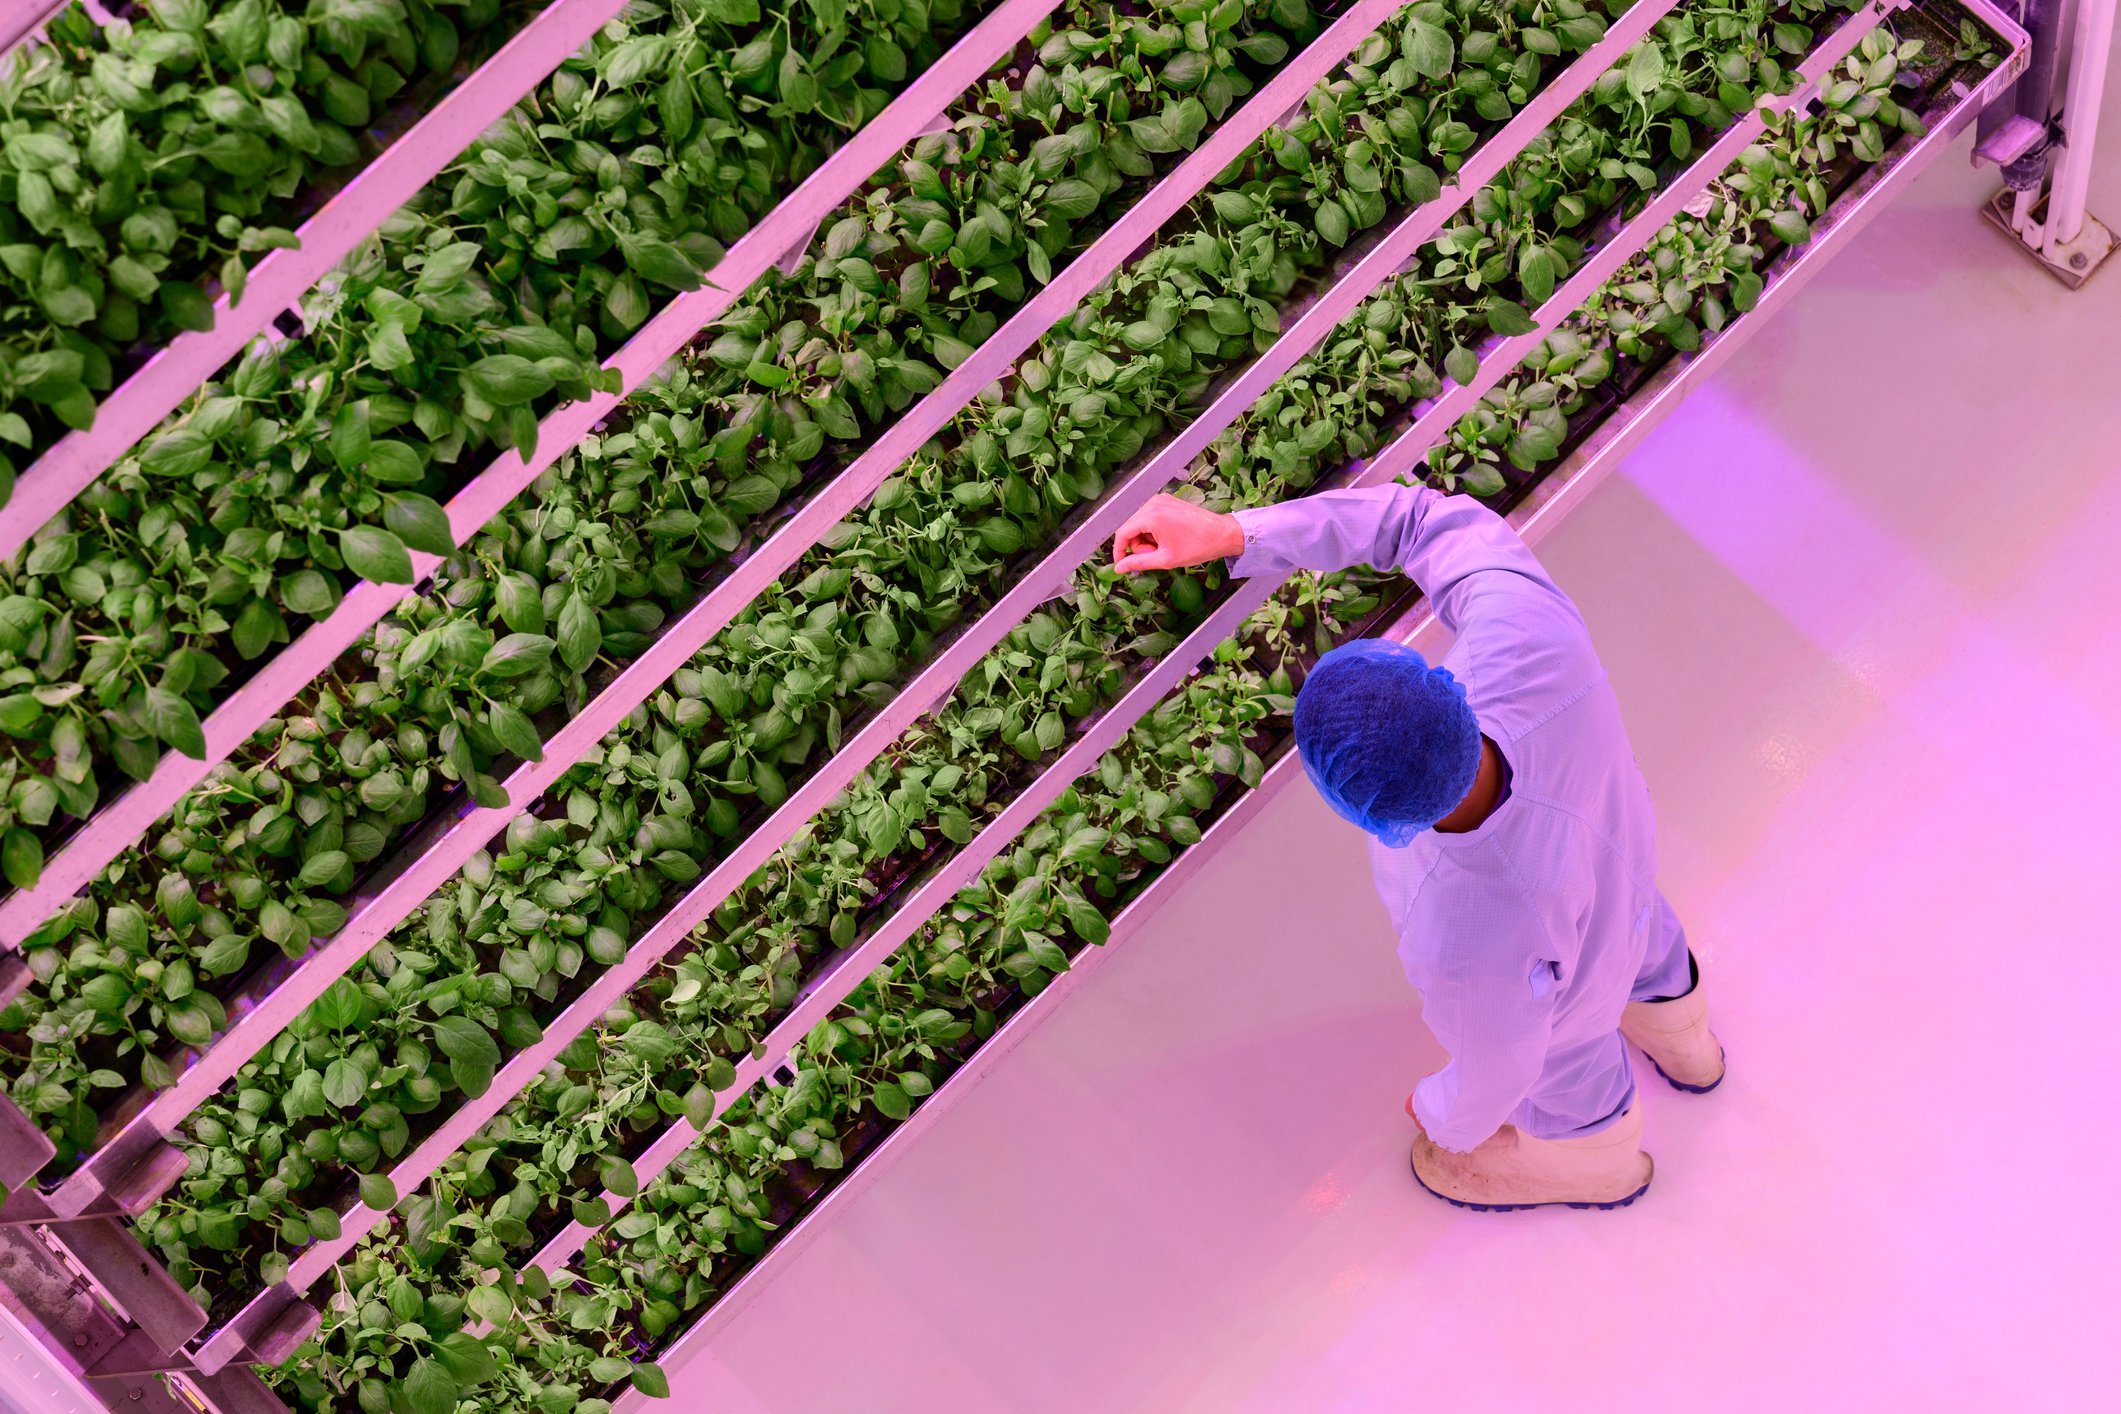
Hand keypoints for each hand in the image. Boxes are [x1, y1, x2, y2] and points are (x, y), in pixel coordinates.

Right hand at [1112, 492, 1244, 572]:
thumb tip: (1119, 568)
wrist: (1222, 533)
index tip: (1122, 565)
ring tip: (1163, 547)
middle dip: (1137, 545)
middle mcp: (1153, 503)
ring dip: (1146, 538)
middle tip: (1155, 556)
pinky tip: (1167, 538)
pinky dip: (1153, 530)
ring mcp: (1161, 500)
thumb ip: (1138, 563)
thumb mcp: (1165, 559)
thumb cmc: (1197, 546)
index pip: (1122, 533)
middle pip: (1130, 527)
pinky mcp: (1168, 500)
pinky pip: (1150, 516)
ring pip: (1139, 523)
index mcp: (1151, 516)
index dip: (1119, 551)